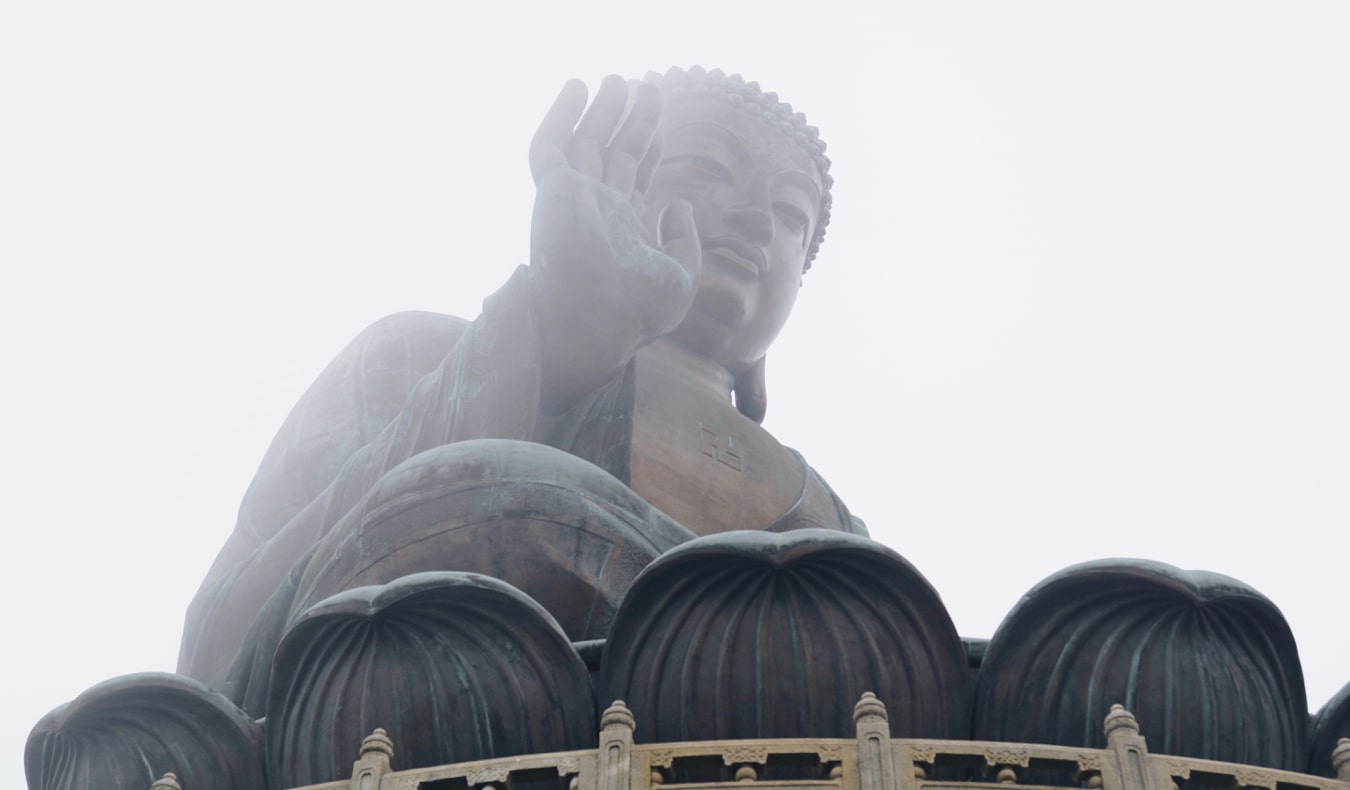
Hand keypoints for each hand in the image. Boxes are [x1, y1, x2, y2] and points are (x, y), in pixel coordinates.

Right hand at [528, 76, 700, 340]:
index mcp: (623, 229)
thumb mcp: (680, 276)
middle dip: (630, 121)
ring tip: (618, 80)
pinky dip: (561, 115)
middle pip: (613, 153)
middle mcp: (596, 211)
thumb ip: (684, 241)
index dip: (648, 147)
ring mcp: (572, 200)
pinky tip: (578, 88)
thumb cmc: (637, 312)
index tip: (659, 123)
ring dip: (601, 110)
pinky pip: (550, 145)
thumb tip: (677, 206)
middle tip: (648, 88)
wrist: (597, 322)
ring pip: (584, 142)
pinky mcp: (553, 192)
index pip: (635, 177)